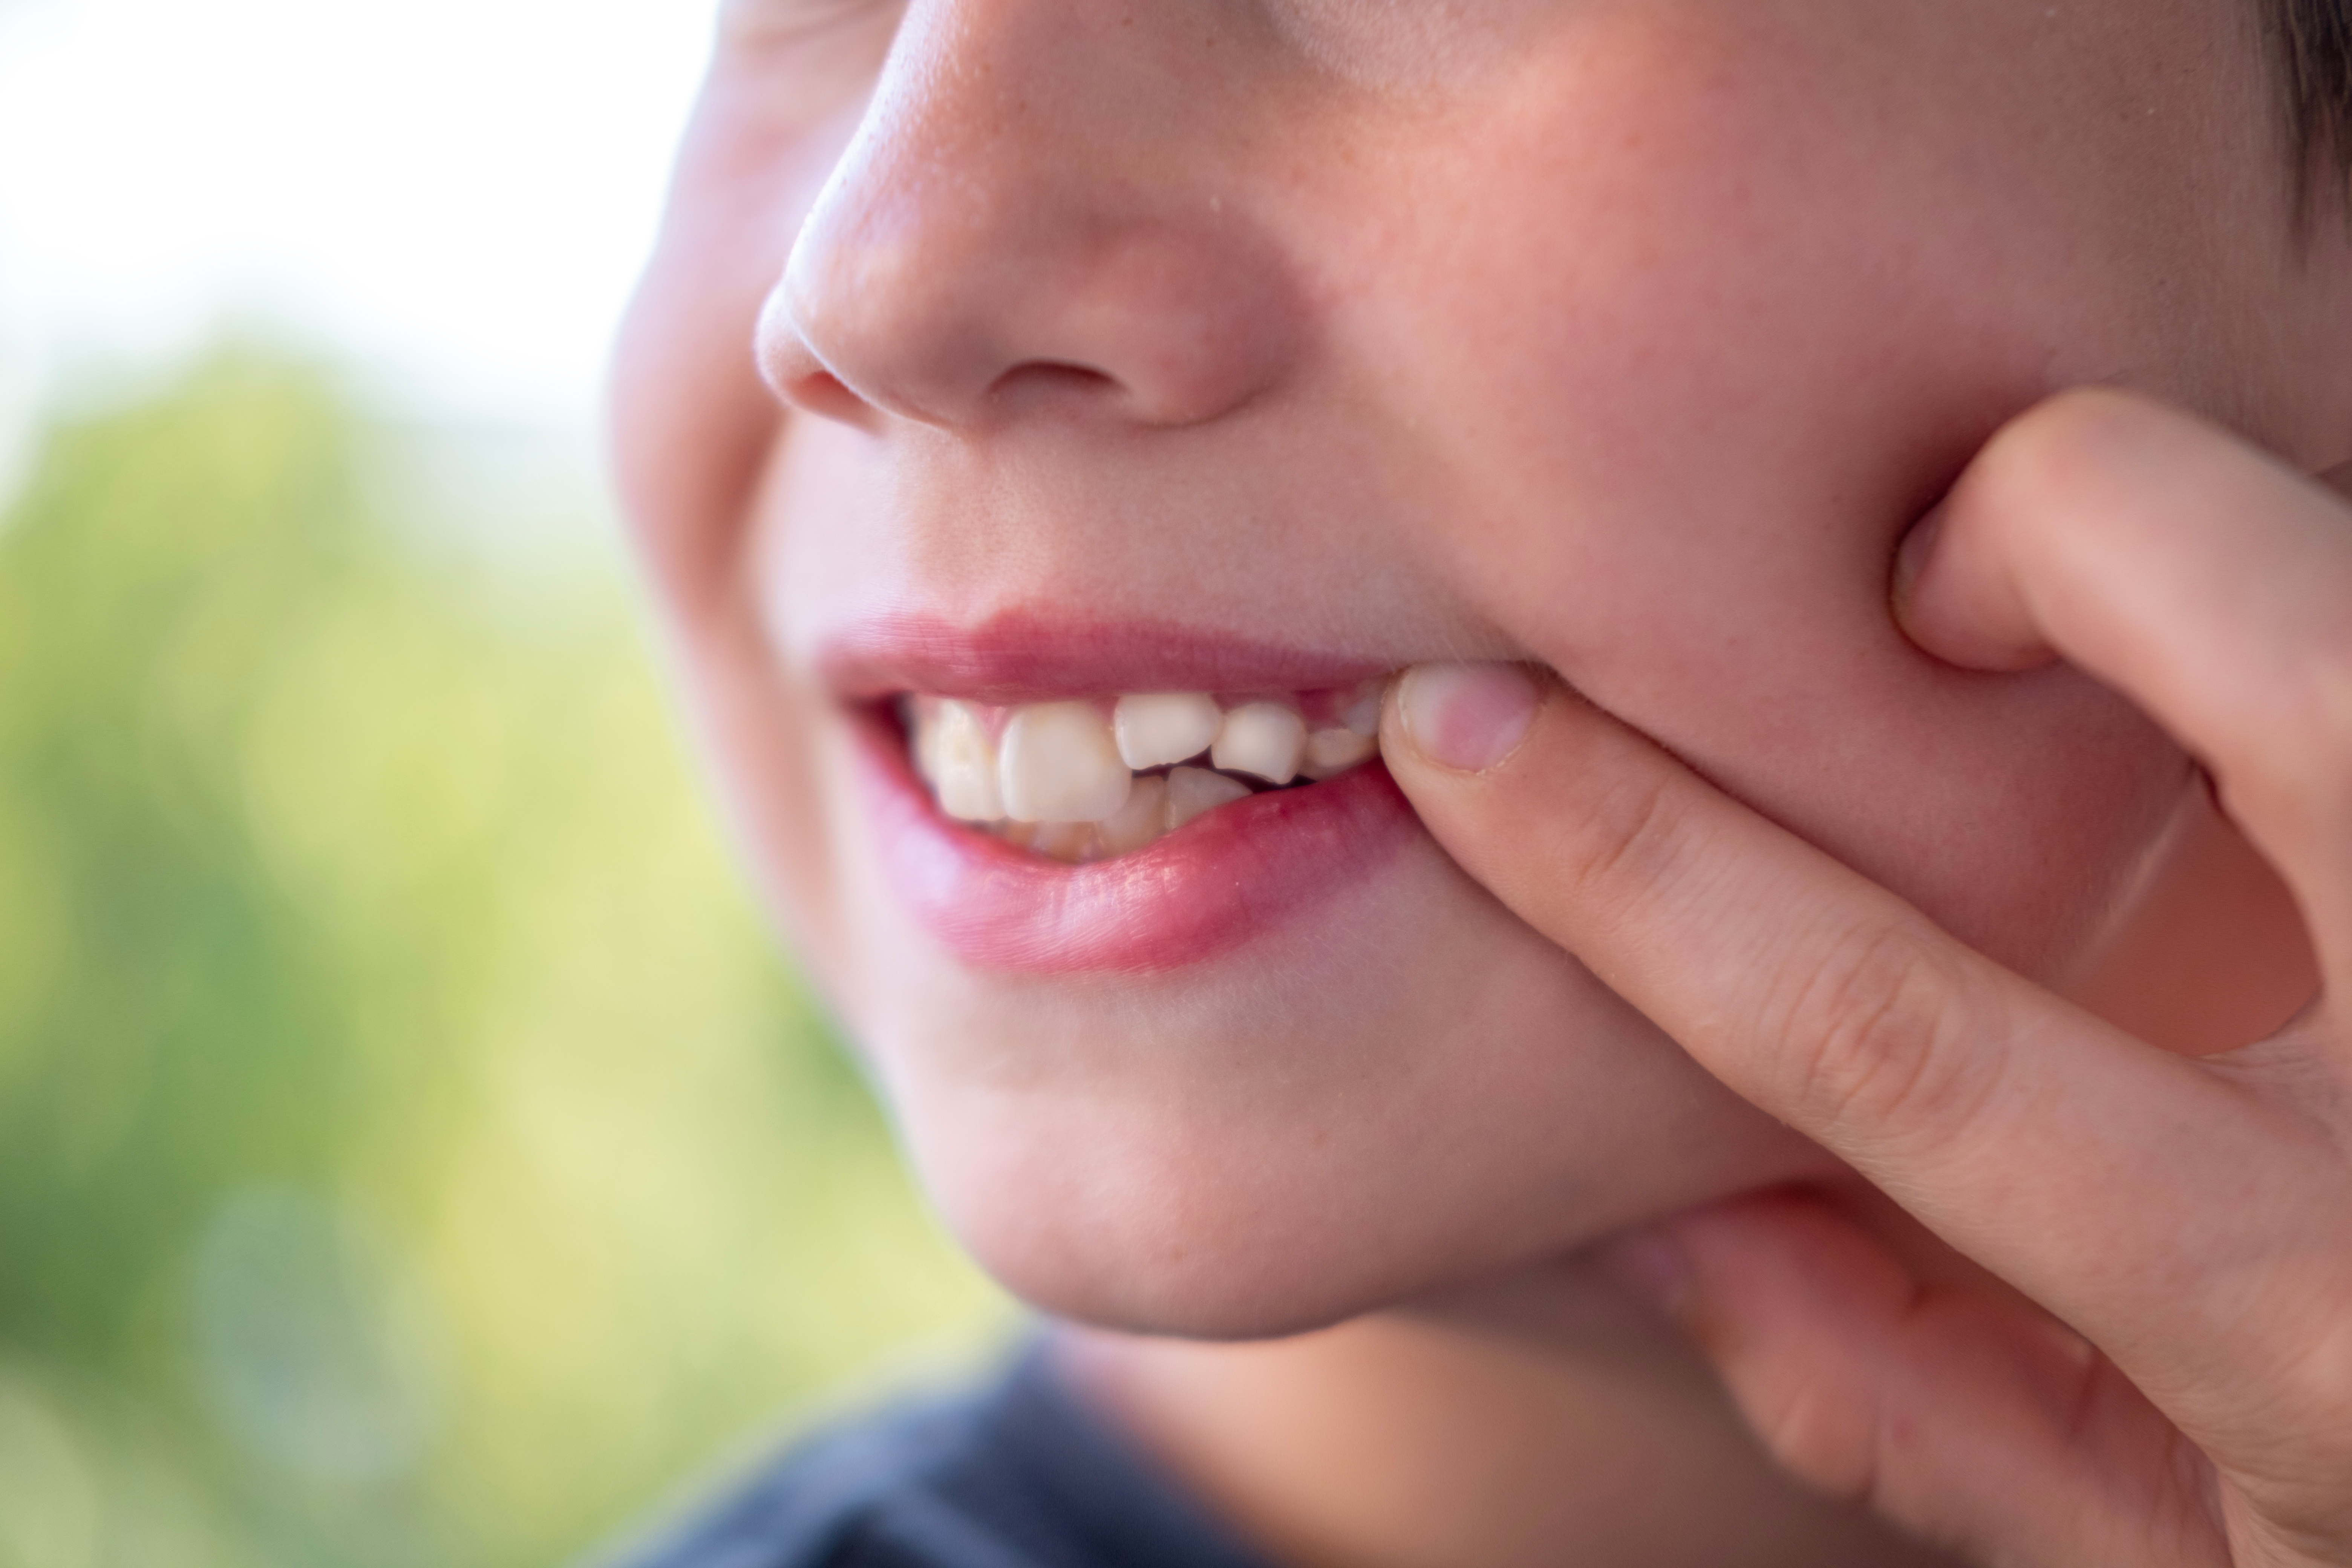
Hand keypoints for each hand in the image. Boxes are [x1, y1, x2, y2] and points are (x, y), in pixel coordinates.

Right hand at [1379, 389, 2351, 1567]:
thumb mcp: (2175, 1558)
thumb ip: (1906, 1401)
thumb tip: (1649, 1214)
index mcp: (2321, 1312)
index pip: (1892, 1027)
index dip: (1633, 863)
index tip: (1465, 727)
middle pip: (2265, 632)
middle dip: (2030, 520)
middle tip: (1918, 595)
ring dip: (2213, 544)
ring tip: (2101, 636)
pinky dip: (2301, 615)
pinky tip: (2236, 728)